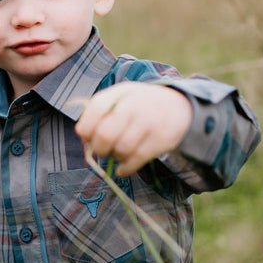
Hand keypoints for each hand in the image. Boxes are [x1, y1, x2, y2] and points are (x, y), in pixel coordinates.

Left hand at [75, 82, 192, 176]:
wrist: (181, 107)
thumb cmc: (142, 104)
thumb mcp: (122, 98)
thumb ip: (100, 111)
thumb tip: (82, 133)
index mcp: (121, 92)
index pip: (95, 108)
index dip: (86, 127)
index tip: (86, 136)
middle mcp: (135, 105)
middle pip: (106, 134)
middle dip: (99, 149)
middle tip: (103, 151)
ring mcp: (150, 122)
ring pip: (121, 149)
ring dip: (115, 158)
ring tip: (118, 155)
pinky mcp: (162, 139)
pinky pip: (137, 159)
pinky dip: (126, 169)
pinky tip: (123, 170)